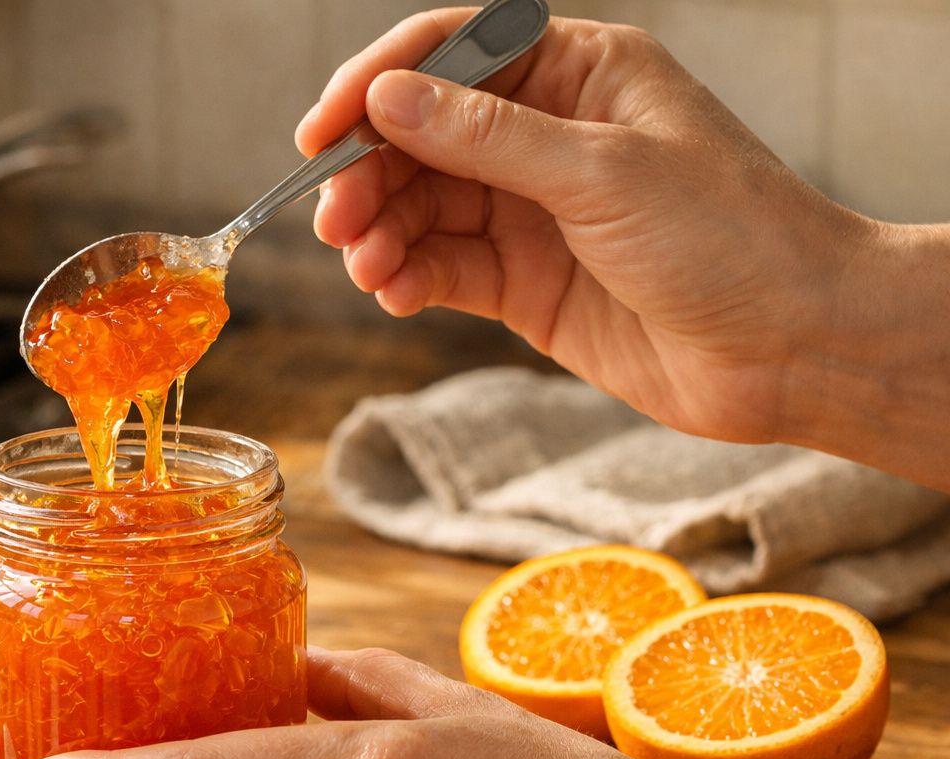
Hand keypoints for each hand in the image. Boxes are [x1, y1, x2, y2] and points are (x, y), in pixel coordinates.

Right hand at [297, 10, 899, 450]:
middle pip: (423, 135)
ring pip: (424, 206)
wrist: (791, 348)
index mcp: (578, 74)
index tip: (323, 128)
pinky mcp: (524, 282)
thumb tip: (388, 98)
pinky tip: (391, 291)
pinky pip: (443, 267)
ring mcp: (532, 211)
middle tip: (335, 215)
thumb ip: (488, 139)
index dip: (380, 82)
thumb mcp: (603, 172)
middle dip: (370, 172)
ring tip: (363, 265)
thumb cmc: (731, 237)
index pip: (455, 52)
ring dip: (380, 231)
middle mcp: (547, 136)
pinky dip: (407, 277)